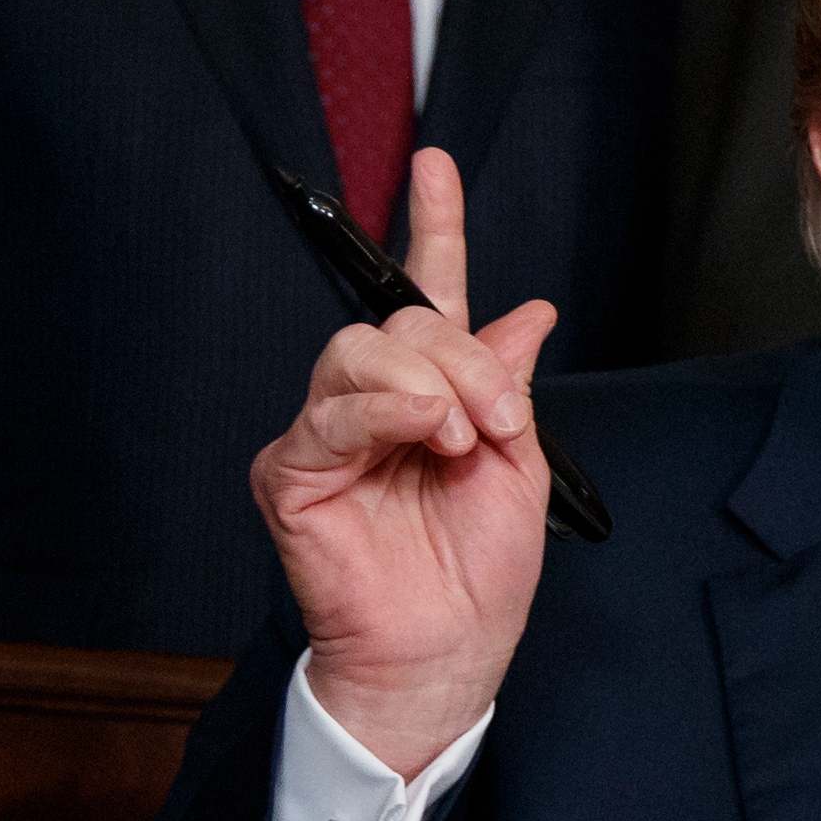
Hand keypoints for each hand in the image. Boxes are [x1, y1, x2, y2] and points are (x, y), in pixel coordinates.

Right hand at [251, 147, 561, 782]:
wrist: (448, 654)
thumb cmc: (479, 579)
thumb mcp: (520, 467)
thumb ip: (510, 386)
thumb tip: (529, 311)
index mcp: (431, 398)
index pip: (425, 299)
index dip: (433, 229)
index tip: (436, 166)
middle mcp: (373, 408)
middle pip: (398, 323)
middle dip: (459, 354)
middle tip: (495, 416)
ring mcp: (326, 436)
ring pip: (360, 353)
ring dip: (430, 384)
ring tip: (461, 438)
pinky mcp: (290, 473)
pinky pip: (330, 412)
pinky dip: (388, 412)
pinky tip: (426, 436)